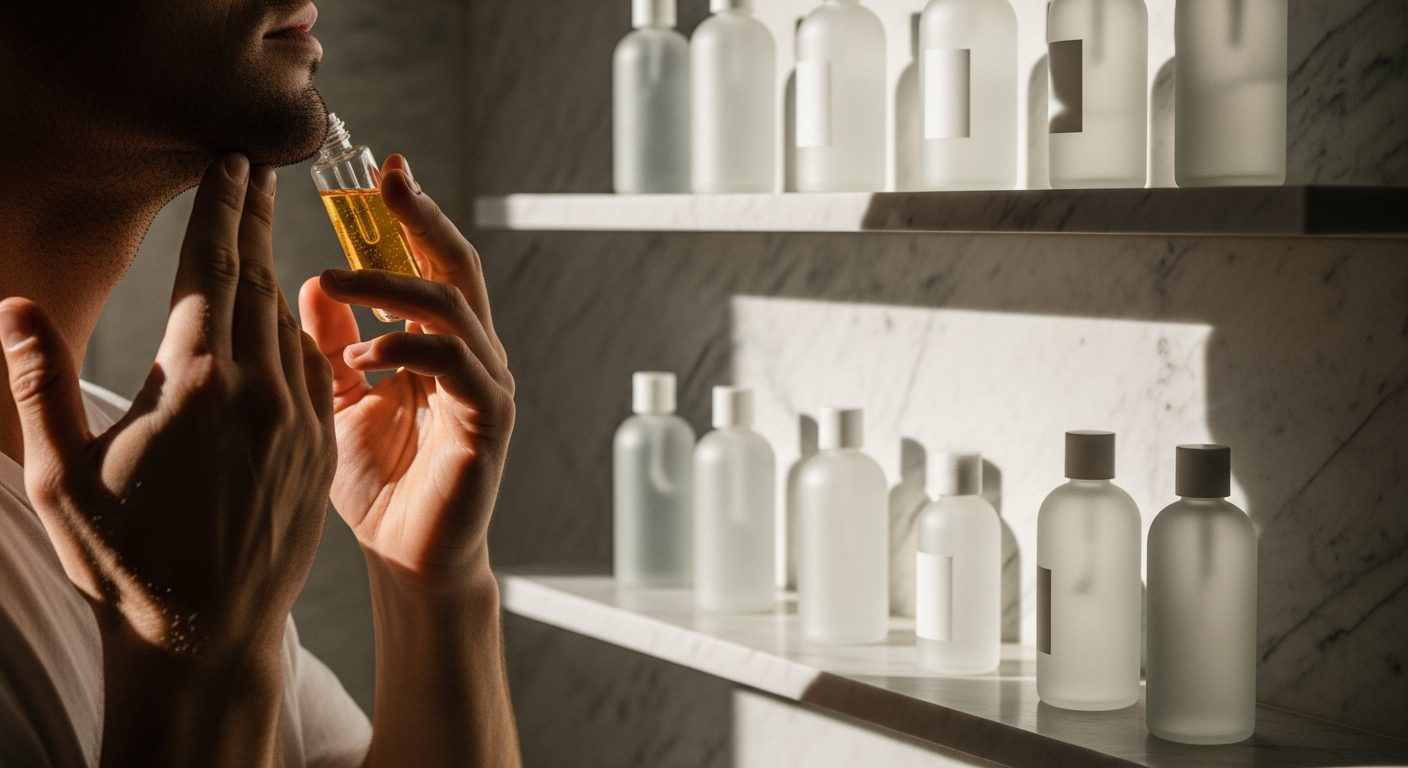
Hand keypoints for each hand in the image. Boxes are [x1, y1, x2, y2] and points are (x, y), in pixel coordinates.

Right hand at [0, 156, 334, 708]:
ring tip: (262, 233)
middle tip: (256, 173)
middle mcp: (259, 394)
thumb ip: (39, 385)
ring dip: (275, 274)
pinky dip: (294, 334)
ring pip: (288, 326)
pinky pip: (309, 373)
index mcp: (197, 386)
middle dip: (254, 222)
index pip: (215, 272)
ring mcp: (297, 423)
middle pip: (259, 283)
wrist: (206, 636)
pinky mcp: (317, 453)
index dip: (221, 211)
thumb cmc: (123, 562)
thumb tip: (13, 307)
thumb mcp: (60, 477)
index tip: (233, 165)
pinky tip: (283, 318)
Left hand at [300, 155, 512, 589]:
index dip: (410, 216)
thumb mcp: (337, 399)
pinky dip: (408, 348)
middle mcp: (472, 357)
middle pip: (457, 267)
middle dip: (421, 218)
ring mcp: (486, 387)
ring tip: (337, 280)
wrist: (408, 558)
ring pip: (455, 308)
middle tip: (384, 180)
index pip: (431, 264)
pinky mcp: (487, 423)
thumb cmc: (377, 483)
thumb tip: (313, 281)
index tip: (380, 170)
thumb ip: (332, 343)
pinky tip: (363, 356)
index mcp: (440, 345)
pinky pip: (456, 365)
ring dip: (394, 286)